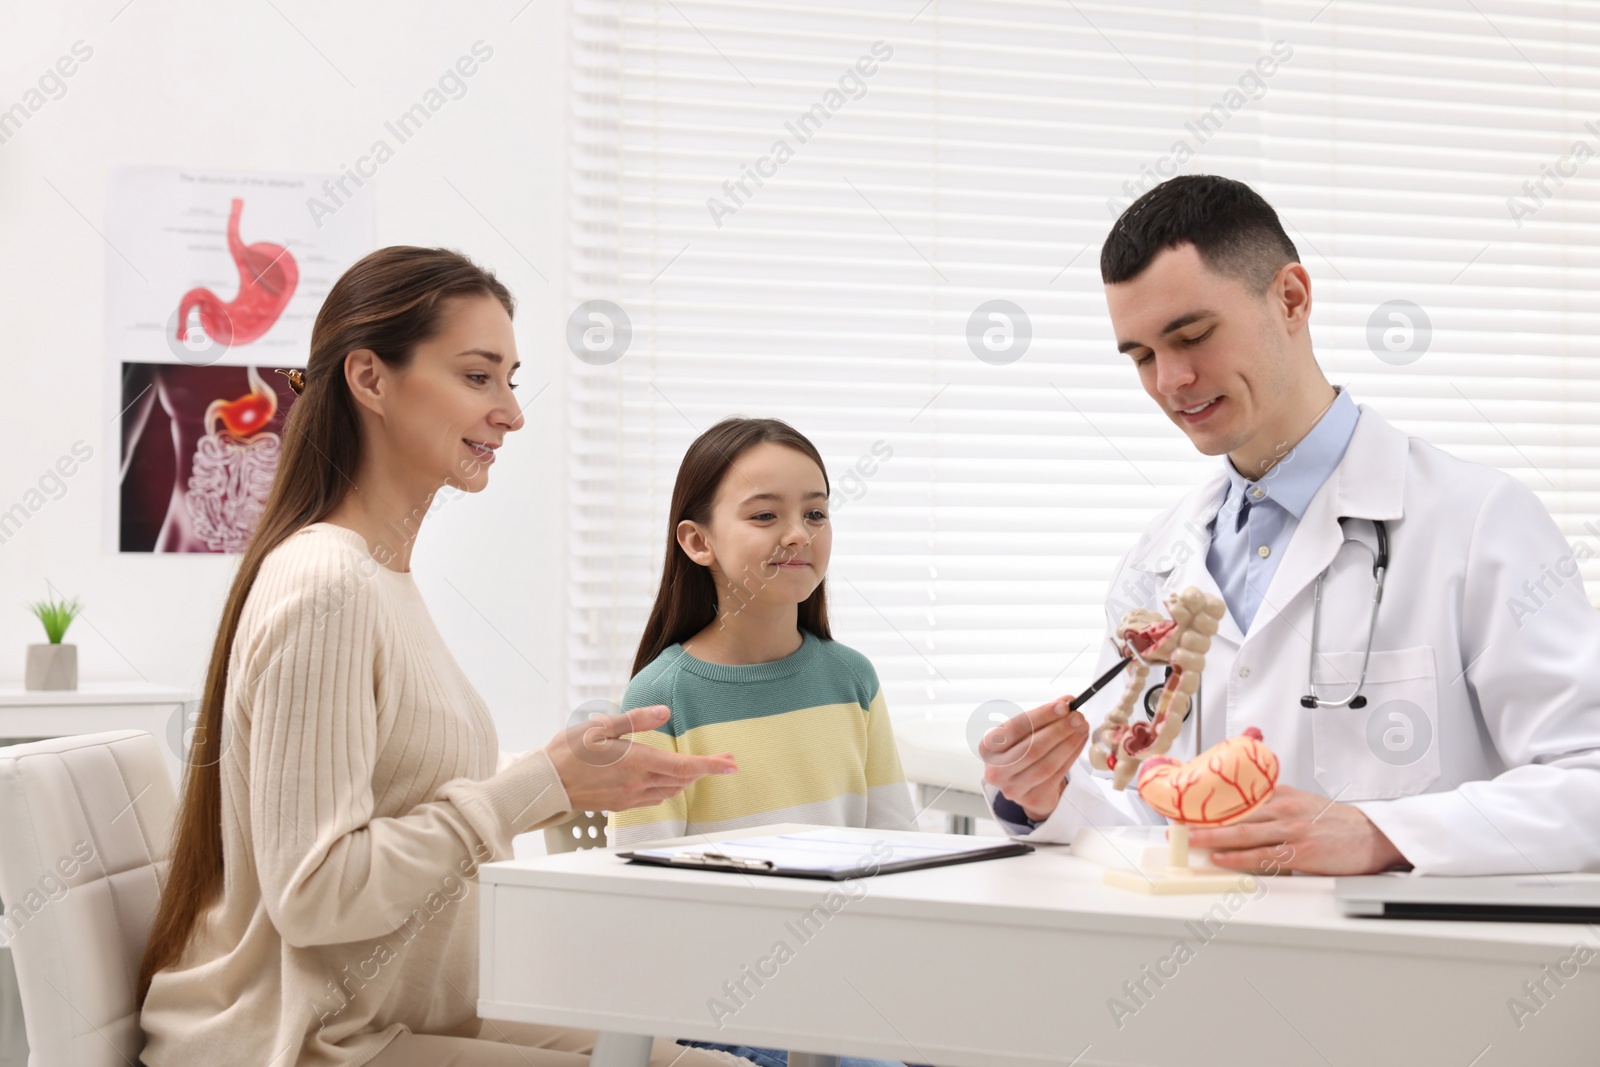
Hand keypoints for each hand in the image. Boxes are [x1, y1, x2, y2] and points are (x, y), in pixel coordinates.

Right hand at [544, 705, 737, 811]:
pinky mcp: (621, 804)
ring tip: (702, 768)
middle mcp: (637, 783)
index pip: (683, 767)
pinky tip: (670, 780)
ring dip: (689, 779)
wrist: (545, 784)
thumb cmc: (568, 753)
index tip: (731, 765)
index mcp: (636, 763)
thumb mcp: (600, 727)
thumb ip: (635, 720)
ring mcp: (630, 796)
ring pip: (671, 790)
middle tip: (725, 761)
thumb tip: (663, 712)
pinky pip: (655, 797)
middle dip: (706, 770)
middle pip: (682, 780)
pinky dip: (670, 787)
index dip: (711, 766)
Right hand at [979, 696, 1089, 821]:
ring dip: (1068, 744)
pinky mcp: (1032, 798)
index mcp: (988, 747)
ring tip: (1081, 728)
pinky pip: (1057, 775)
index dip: (1041, 716)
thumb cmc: (1022, 751)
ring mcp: (1012, 788)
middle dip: (1058, 730)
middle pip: (1032, 748)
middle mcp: (995, 769)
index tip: (1063, 706)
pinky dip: (1071, 756)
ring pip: (1046, 764)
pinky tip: (1079, 742)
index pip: (1015, 728)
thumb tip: (1066, 702)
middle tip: (1078, 717)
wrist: (1024, 785)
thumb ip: (1042, 717)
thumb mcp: (1024, 733)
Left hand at [1186, 785, 1409, 875]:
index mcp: (1280, 794)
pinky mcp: (1300, 852)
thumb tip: (1242, 810)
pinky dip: (1238, 857)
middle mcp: (1282, 809)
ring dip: (1213, 837)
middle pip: (1235, 814)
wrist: (1372, 835)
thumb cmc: (1336, 822)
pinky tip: (1221, 858)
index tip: (1185, 807)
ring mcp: (1291, 830)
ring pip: (1243, 833)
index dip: (1208, 803)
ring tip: (1190, 840)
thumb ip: (1272, 803)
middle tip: (1178, 824)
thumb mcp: (1301, 801)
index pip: (1237, 797)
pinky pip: (1263, 855)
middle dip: (1203, 820)